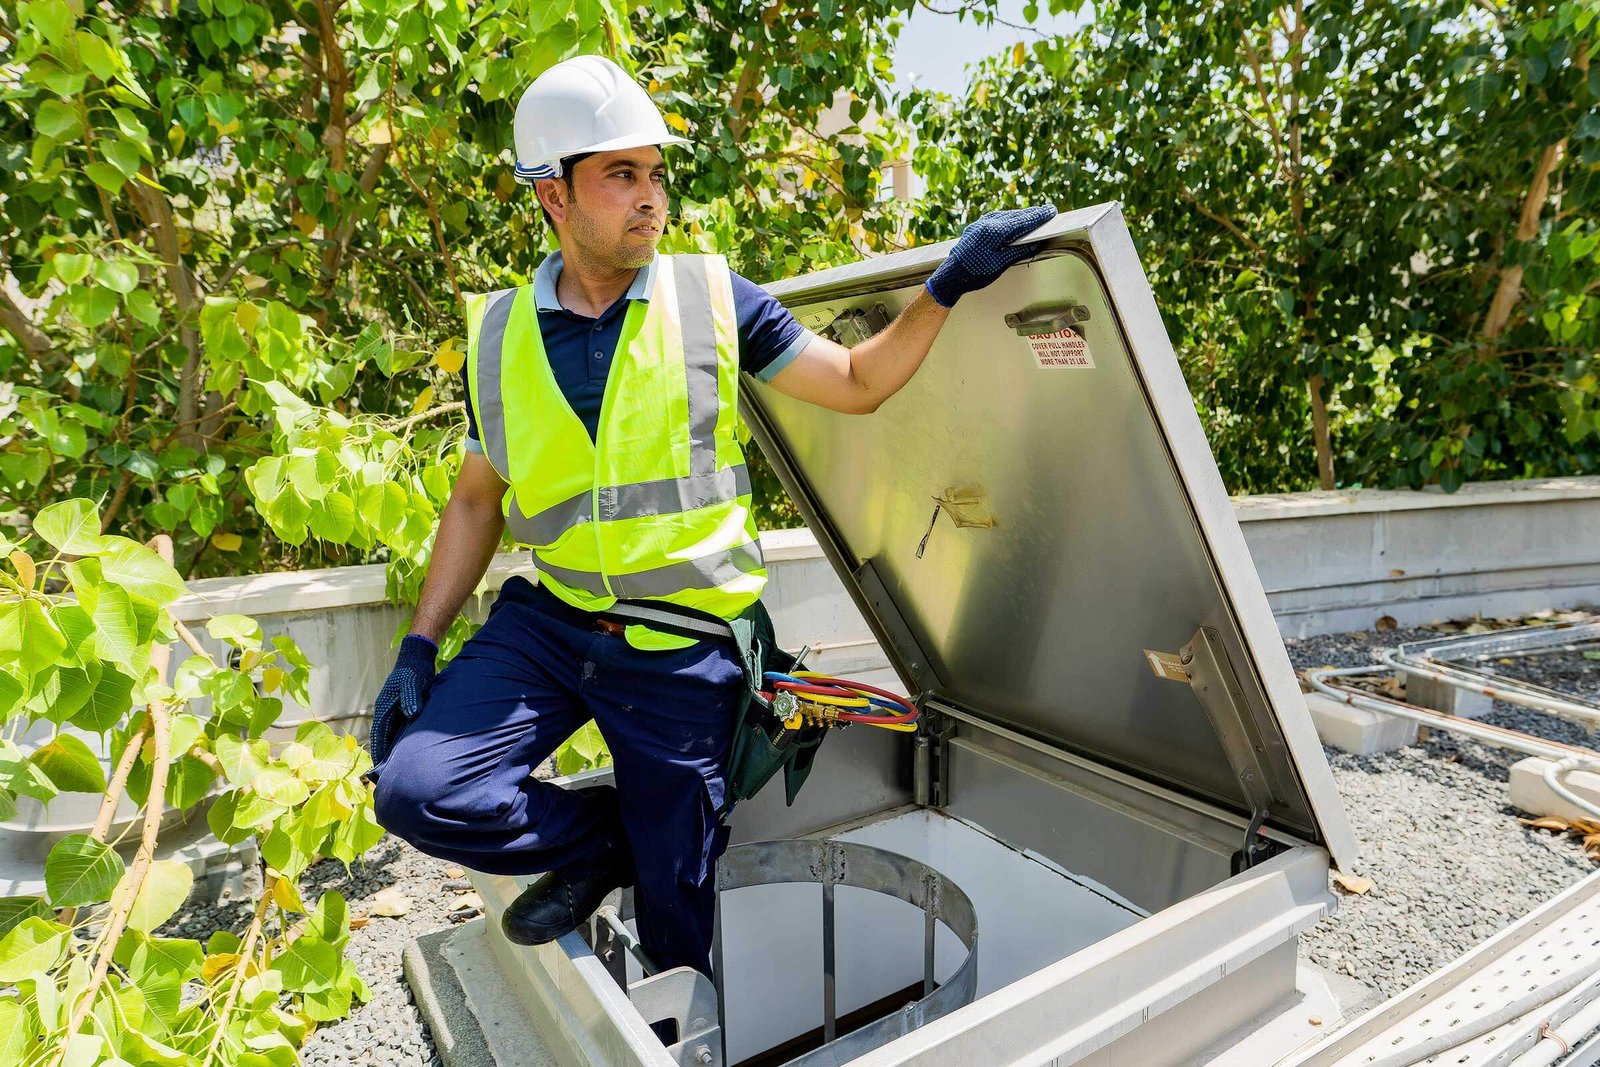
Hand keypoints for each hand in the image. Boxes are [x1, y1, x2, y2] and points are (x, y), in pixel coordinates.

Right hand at [367, 634, 437, 770]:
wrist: (417, 658)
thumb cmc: (414, 671)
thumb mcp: (413, 683)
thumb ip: (411, 698)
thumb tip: (410, 714)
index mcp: (384, 706)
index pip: (380, 733)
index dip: (379, 750)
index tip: (379, 766)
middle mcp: (386, 710)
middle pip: (383, 736)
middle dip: (383, 754)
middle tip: (384, 774)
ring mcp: (394, 709)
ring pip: (391, 734)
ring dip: (391, 748)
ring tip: (393, 767)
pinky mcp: (403, 708)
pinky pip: (399, 728)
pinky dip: (399, 740)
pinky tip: (405, 750)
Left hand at [924, 204, 1058, 307]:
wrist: (950, 276)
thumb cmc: (974, 273)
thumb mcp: (999, 265)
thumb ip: (1018, 251)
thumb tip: (1035, 244)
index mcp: (994, 231)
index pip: (1022, 221)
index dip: (1038, 217)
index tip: (1050, 211)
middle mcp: (987, 223)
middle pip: (1016, 216)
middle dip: (1032, 214)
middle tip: (1048, 210)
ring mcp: (981, 223)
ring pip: (1007, 216)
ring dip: (1022, 215)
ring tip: (1036, 214)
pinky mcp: (977, 226)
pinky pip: (998, 218)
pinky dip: (1010, 218)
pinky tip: (1016, 220)